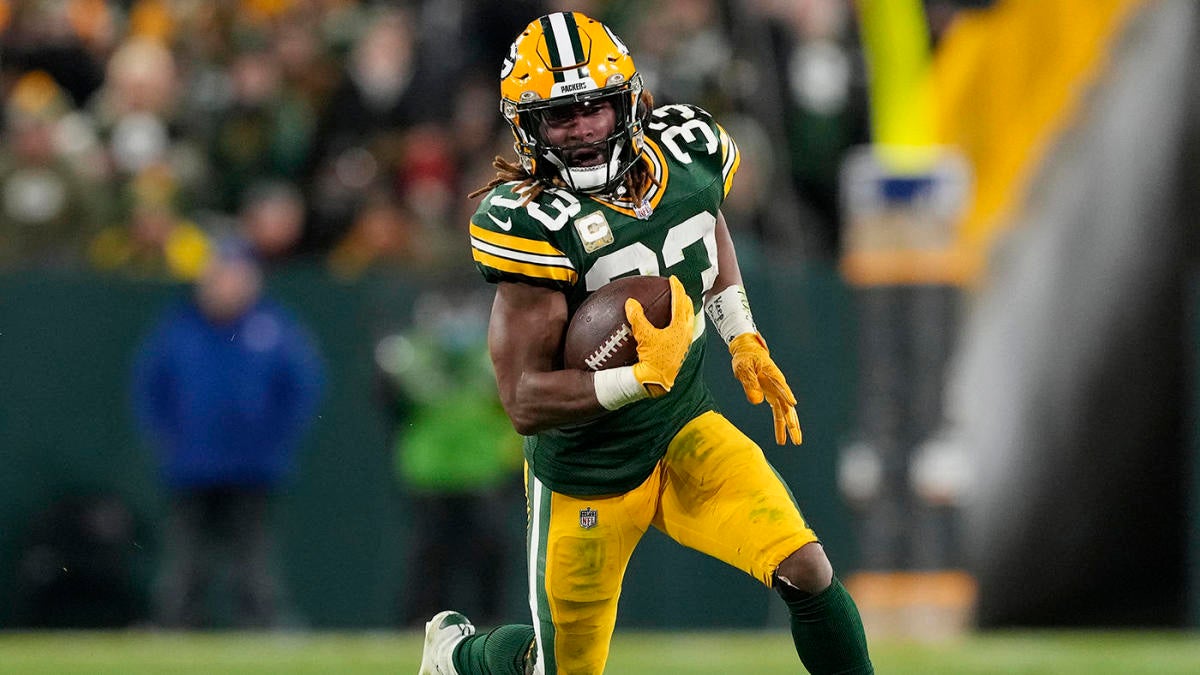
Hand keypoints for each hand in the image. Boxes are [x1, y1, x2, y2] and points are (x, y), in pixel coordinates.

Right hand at [626, 276, 694, 396]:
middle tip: (679, 290)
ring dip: (684, 311)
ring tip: (679, 305)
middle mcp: (685, 333)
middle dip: (684, 298)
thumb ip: (637, 318)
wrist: (657, 379)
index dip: (677, 288)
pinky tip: (670, 326)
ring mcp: (685, 342)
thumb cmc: (653, 358)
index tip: (673, 279)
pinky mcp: (681, 350)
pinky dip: (679, 323)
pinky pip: (683, 330)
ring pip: (688, 320)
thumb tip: (630, 302)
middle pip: (688, 310)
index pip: (680, 302)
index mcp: (679, 326)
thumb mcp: (644, 336)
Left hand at [729, 333, 801, 444]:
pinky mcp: (773, 396)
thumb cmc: (745, 358)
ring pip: (785, 412)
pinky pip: (778, 413)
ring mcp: (777, 391)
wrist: (748, 352)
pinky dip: (780, 425)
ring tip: (796, 442)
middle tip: (797, 438)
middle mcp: (778, 385)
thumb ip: (749, 383)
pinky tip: (781, 438)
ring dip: (790, 427)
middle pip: (787, 406)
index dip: (786, 395)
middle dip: (793, 422)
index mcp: (772, 374)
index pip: (780, 385)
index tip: (792, 405)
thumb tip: (757, 402)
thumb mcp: (743, 367)